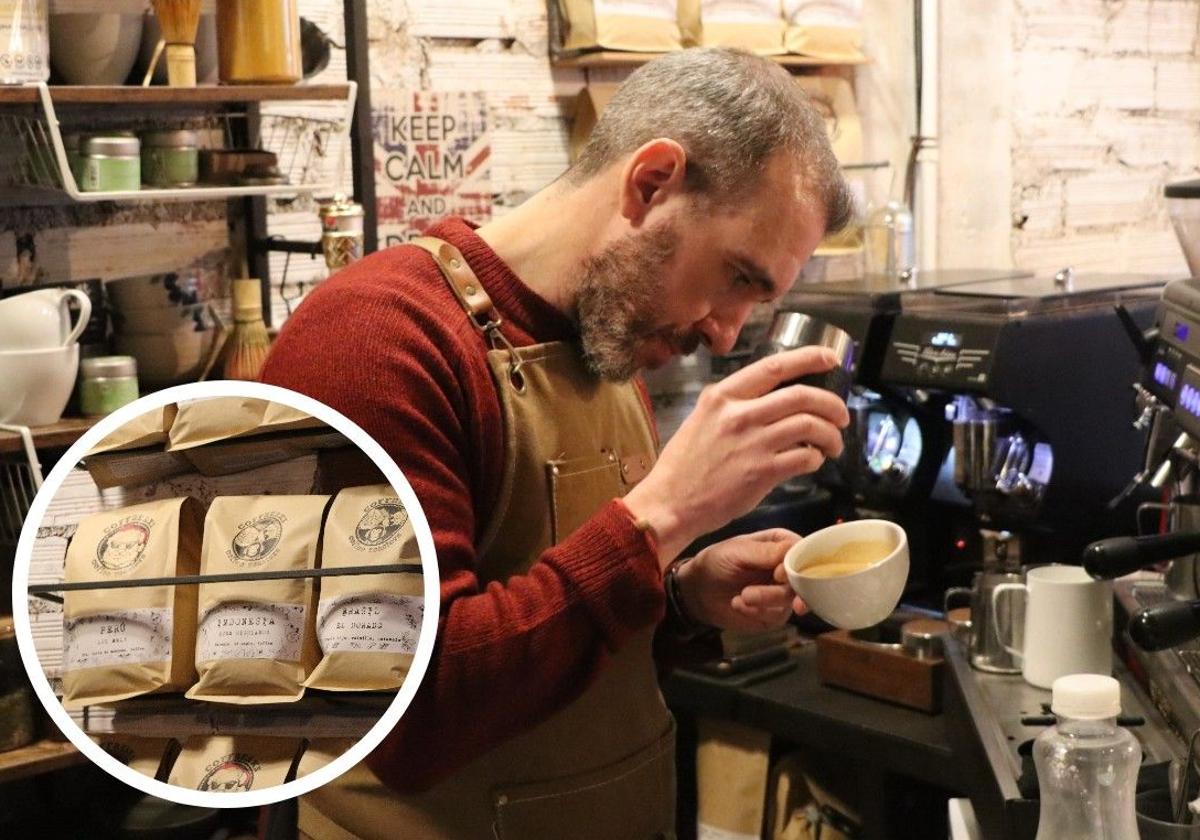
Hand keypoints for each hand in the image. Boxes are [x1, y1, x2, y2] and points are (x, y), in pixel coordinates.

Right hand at [624, 347, 849, 565]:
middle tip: (842, 415)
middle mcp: (739, 414)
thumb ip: (735, 406)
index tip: (831, 358)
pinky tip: (812, 461)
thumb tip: (774, 401)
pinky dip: (816, 458)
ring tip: (833, 444)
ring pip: (810, 425)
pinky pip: (804, 457)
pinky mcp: (762, 472)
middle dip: (832, 404)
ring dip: (831, 434)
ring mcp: (752, 443)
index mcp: (723, 395)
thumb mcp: (702, 419)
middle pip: (802, 396)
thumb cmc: (684, 464)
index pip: (774, 366)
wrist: (671, 503)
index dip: (808, 358)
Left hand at [674, 529, 807, 631]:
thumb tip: (794, 549)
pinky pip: (777, 616)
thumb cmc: (716, 561)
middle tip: (755, 593)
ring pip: (792, 600)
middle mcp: (788, 568)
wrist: (698, 591)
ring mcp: (783, 592)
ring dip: (765, 601)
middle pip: (804, 580)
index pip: (805, 552)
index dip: (797, 565)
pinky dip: (757, 612)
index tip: (777, 574)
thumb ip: (765, 552)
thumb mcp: (737, 551)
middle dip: (781, 590)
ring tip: (742, 597)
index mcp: (782, 545)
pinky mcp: (775, 613)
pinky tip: (738, 604)